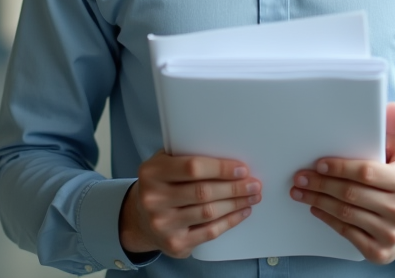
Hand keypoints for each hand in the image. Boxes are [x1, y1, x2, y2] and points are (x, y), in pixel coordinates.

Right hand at [118, 150, 260, 258]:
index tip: (242, 169)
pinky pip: (209, 232)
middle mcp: (153, 199)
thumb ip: (187, 155)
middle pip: (204, 192)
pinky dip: (230, 221)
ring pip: (209, 212)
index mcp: (152, 172)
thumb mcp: (164, 163)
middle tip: (254, 184)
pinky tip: (241, 212)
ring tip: (252, 196)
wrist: (140, 219)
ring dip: (236, 204)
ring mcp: (163, 224)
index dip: (221, 168)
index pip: (192, 167)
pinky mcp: (175, 243)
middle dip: (235, 188)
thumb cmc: (161, 184)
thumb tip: (228, 152)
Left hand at [290, 103, 394, 263]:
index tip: (319, 163)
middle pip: (351, 194)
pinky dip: (327, 219)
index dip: (340, 168)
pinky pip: (347, 233)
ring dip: (318, 200)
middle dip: (321, 184)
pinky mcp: (379, 252)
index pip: (367, 173)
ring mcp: (390, 234)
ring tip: (300, 191)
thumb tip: (389, 107)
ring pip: (346, 214)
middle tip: (300, 176)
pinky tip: (315, 207)